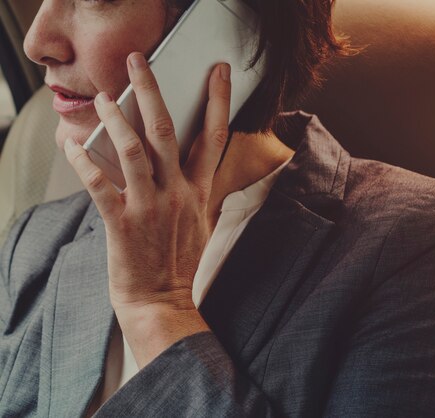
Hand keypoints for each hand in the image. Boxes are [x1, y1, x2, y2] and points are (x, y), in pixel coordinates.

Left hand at [63, 52, 231, 366]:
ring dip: (114, 119)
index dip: (219, 100)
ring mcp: (150, 206)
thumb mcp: (202, 223)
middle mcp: (178, 193)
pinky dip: (82, 160)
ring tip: (100, 98)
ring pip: (133, 149)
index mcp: (199, 191)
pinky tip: (70, 144)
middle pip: (166, 130)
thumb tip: (199, 168)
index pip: (214, 137)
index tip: (218, 71)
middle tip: (136, 61)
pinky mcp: (122, 222)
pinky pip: (98, 183)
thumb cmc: (181, 262)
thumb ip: (201, 192)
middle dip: (151, 90)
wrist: (164, 301)